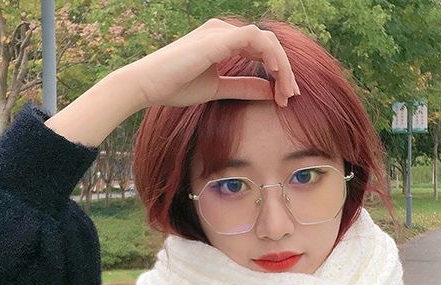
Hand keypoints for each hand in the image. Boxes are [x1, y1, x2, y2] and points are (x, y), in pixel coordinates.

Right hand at [123, 17, 299, 109]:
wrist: (149, 85)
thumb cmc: (177, 86)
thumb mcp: (218, 90)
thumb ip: (244, 89)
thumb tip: (271, 92)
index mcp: (223, 41)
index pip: (261, 51)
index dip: (278, 72)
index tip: (285, 97)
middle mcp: (224, 31)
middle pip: (268, 44)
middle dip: (285, 71)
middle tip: (292, 96)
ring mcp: (221, 31)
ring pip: (266, 40)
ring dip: (281, 66)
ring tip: (286, 91)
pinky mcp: (218, 38)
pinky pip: (254, 39)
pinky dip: (269, 56)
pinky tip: (276, 75)